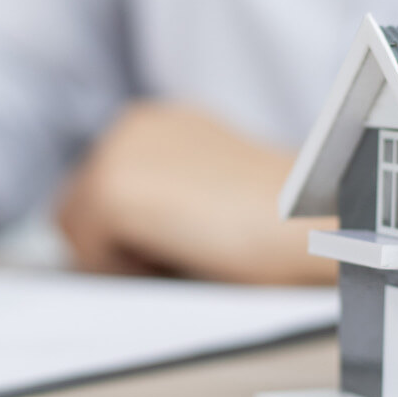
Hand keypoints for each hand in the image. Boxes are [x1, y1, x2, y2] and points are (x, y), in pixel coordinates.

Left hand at [57, 102, 335, 284]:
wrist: (318, 226)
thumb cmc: (284, 229)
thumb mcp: (213, 202)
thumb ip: (168, 205)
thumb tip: (123, 243)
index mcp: (164, 124)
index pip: (107, 194)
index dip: (138, 238)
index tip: (192, 246)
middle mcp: (135, 124)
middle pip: (79, 210)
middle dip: (120, 247)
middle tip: (192, 255)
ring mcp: (119, 150)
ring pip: (79, 232)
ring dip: (124, 259)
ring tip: (190, 253)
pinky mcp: (112, 186)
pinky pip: (88, 254)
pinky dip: (127, 272)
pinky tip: (184, 256)